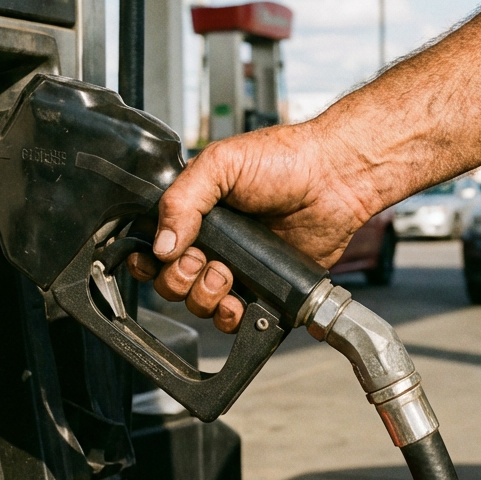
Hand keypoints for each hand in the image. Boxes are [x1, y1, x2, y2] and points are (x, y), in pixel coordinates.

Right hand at [127, 118, 374, 332]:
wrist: (332, 179)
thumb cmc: (282, 160)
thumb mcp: (220, 164)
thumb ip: (181, 200)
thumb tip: (160, 244)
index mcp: (193, 212)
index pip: (154, 246)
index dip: (148, 259)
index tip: (160, 257)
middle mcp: (212, 242)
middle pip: (171, 281)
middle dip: (180, 278)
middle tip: (203, 260)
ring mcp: (237, 267)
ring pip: (198, 304)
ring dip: (205, 297)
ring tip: (228, 275)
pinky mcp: (264, 289)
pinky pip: (235, 319)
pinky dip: (231, 318)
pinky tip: (241, 301)